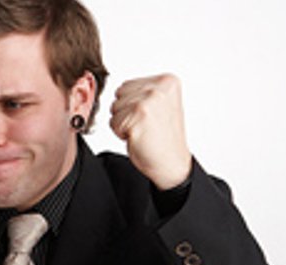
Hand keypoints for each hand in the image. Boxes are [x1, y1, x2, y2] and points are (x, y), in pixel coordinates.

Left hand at [109, 74, 191, 189]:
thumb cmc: (163, 137)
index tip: (150, 117)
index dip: (131, 105)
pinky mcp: (138, 116)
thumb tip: (117, 89)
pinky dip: (121, 133)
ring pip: (114, 108)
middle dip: (126, 113)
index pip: (126, 85)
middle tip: (146, 125)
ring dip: (124, 123)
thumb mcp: (160, 104)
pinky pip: (113, 123)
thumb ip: (143, 91)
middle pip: (118, 95)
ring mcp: (149, 101)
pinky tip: (139, 137)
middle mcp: (159, 87)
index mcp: (167, 81)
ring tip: (143, 130)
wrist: (172, 162)